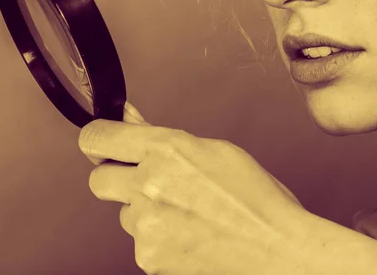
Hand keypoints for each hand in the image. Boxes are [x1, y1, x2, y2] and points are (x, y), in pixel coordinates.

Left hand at [78, 103, 309, 274]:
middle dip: (116, 176)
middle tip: (143, 179)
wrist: (278, 252)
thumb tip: (131, 120)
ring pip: (122, 212)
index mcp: (168, 149)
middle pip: (97, 178)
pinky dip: (156, 237)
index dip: (97, 138)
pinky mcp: (148, 256)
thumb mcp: (215, 151)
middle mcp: (150, 184)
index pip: (97, 137)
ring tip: (184, 212)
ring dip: (142, 209)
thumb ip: (163, 137)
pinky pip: (138, 240)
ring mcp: (147, 224)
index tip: (101, 141)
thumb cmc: (257, 201)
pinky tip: (186, 233)